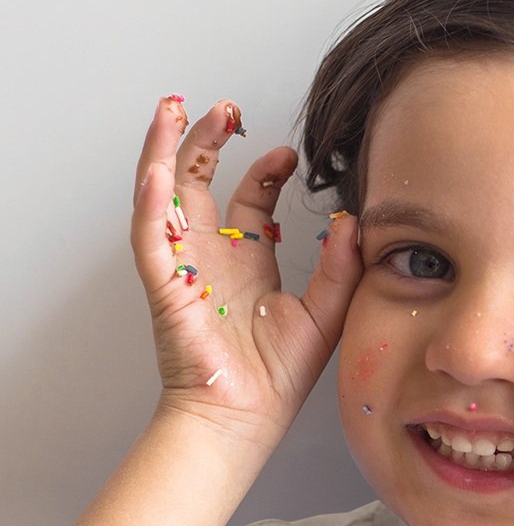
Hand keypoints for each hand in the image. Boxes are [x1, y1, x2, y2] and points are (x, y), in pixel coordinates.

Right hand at [131, 95, 361, 446]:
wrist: (245, 417)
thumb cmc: (276, 378)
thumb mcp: (325, 314)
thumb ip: (341, 268)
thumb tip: (352, 221)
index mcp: (246, 263)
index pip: (248, 202)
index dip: (264, 172)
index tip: (288, 155)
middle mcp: (211, 257)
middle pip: (200, 182)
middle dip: (209, 140)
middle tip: (226, 108)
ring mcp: (183, 266)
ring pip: (163, 193)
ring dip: (164, 150)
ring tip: (174, 109)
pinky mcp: (164, 284)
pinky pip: (149, 235)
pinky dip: (150, 201)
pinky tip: (157, 169)